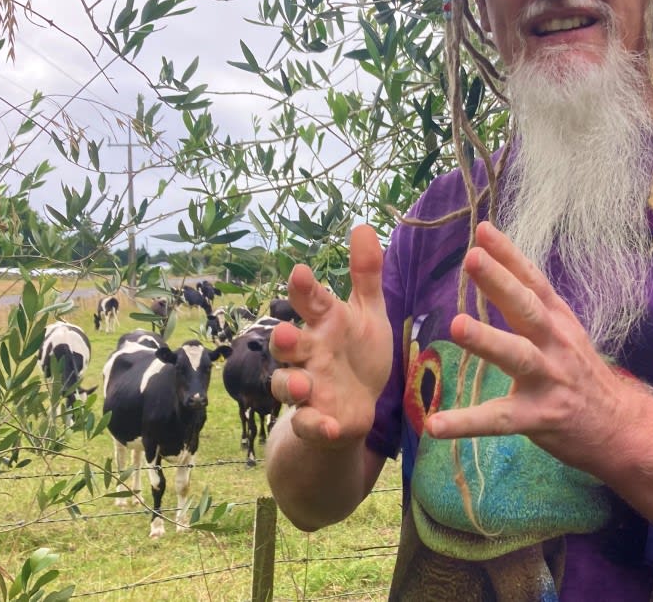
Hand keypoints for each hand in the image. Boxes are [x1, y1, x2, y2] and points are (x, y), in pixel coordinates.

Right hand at [269, 225, 392, 445]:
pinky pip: (308, 424)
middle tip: (284, 334)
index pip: (310, 302)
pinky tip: (328, 426)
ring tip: (302, 386)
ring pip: (287, 385)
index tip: (300, 272)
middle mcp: (308, 354)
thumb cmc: (357, 354)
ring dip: (291, 385)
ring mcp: (308, 389)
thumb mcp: (368, 314)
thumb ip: (366, 275)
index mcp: (324, 323)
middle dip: (284, 340)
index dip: (303, 288)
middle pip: (287, 345)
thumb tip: (363, 225)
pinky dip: (315, 426)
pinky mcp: (316, 421)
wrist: (356, 408)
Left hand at [424, 221, 633, 471]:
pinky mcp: (539, 416)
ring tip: (458, 326)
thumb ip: (535, 307)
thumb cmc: (581, 375)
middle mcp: (555, 344)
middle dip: (500, 283)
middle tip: (472, 258)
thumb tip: (499, 271)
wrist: (620, 428)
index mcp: (558, 321)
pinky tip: (435, 426)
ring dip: (487, 340)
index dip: (509, 254)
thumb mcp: (566, 333)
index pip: (533, 281)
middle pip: (527, 309)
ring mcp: (548, 380)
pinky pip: (498, 420)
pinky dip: (466, 423)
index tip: (483, 229)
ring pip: (516, 356)